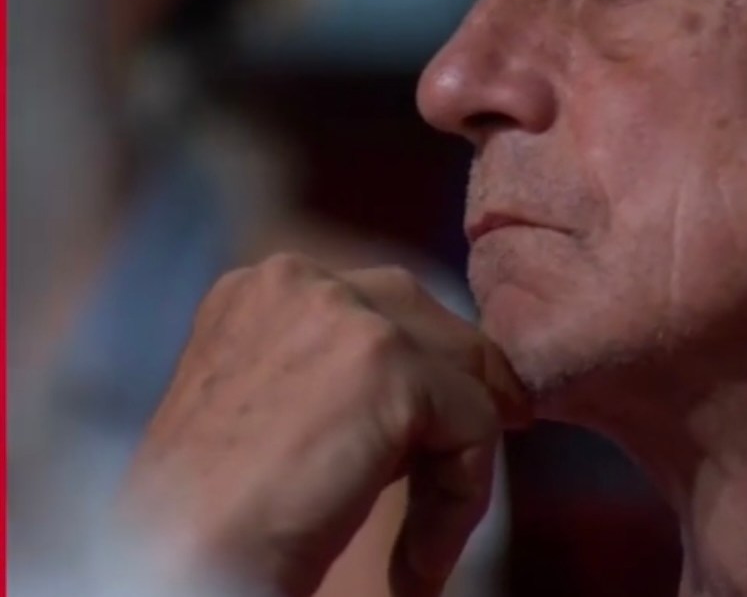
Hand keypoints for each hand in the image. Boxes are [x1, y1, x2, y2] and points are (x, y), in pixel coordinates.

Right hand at [121, 255, 529, 596]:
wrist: (175, 564)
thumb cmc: (207, 519)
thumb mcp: (267, 411)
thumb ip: (333, 378)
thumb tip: (431, 390)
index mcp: (261, 288)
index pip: (377, 305)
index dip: (422, 366)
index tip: (444, 431)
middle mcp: (300, 279)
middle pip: (425, 318)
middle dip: (460, 389)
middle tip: (472, 461)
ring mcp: (345, 313)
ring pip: (458, 370)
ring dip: (456, 459)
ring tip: (423, 548)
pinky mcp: (388, 365)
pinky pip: (472, 425)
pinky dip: (461, 502)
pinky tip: (417, 567)